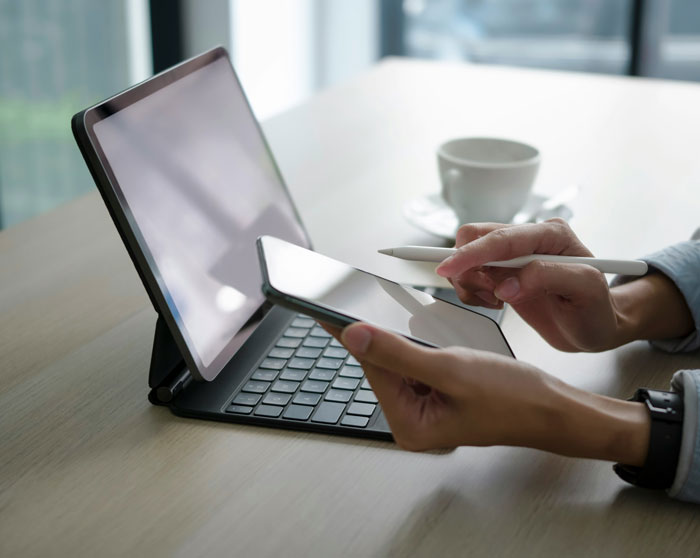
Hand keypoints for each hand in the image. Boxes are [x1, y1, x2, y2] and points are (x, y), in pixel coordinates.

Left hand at [335, 322, 649, 463]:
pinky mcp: (437, 395)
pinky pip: (415, 364)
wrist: (554, 407)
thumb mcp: (450, 369)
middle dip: (377, 335)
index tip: (325, 309)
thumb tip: (354, 336)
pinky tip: (416, 330)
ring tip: (385, 311)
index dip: (352, 334)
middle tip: (356, 299)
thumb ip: (398, 352)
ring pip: (398, 362)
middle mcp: (413, 420)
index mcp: (410, 424)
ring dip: (396, 338)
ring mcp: (425, 408)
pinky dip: (414, 344)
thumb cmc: (513, 397)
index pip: (372, 369)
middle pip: (382, 366)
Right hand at [435, 219, 621, 351]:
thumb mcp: (586, 290)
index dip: (471, 253)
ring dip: (472, 283)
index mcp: (551, 234)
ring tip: (499, 302)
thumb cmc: (596, 309)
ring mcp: (512, 254)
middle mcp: (528, 237)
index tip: (447, 269)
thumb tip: (507, 284)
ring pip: (467, 257)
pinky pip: (469, 274)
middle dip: (471, 269)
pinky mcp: (500, 271)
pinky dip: (473, 291)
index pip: (502, 238)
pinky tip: (497, 302)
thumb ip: (548, 277)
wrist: (593, 327)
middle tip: (493, 296)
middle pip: (474, 237)